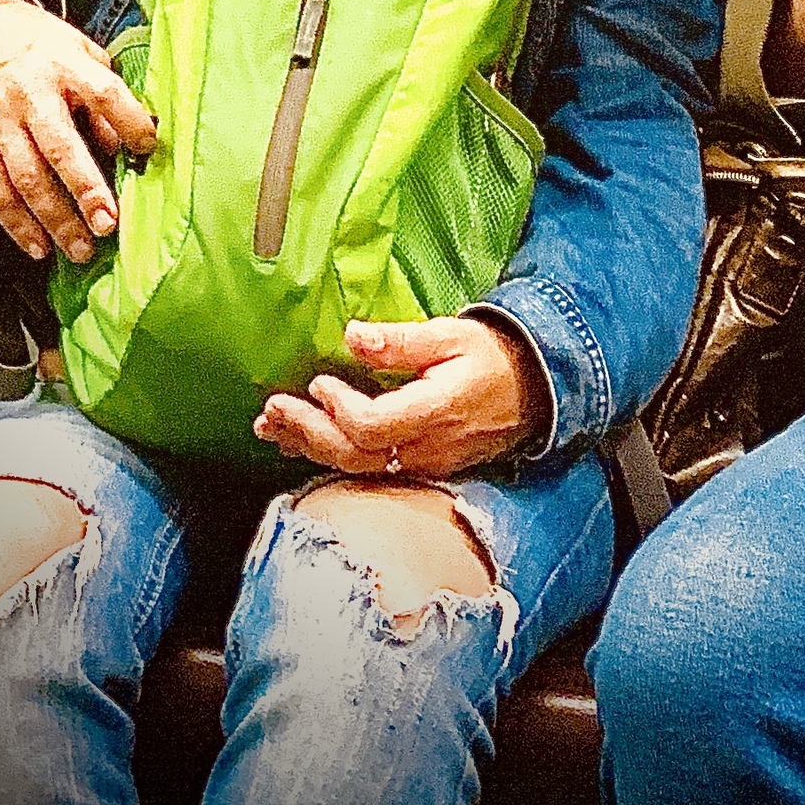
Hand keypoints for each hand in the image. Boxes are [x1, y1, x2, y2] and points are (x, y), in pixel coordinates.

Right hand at [0, 0, 156, 264]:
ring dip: (54, 220)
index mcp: (64, 65)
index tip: (147, 148)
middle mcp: (30, 96)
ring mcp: (0, 123)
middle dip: (85, 191)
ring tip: (80, 248)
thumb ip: (103, 92)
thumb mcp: (80, 49)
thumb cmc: (38, 42)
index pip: (103, 94)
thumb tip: (125, 143)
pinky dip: (15, 223)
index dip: (129, 122)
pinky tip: (37, 244)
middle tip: (108, 224)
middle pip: (59, 148)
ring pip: (26, 179)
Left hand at [253, 317, 546, 478]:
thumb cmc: (491, 356)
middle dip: (307, 432)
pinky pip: (367, 468)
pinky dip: (330, 453)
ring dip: (309, 447)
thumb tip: (352, 335)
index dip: (339, 408)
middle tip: (271, 411)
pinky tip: (303, 441)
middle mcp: (426, 448)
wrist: (534, 390)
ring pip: (356, 468)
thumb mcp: (451, 335)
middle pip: (355, 455)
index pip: (374, 427)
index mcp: (436, 411)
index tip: (318, 380)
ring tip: (271, 428)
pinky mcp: (418, 468)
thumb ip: (401, 341)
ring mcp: (422, 464)